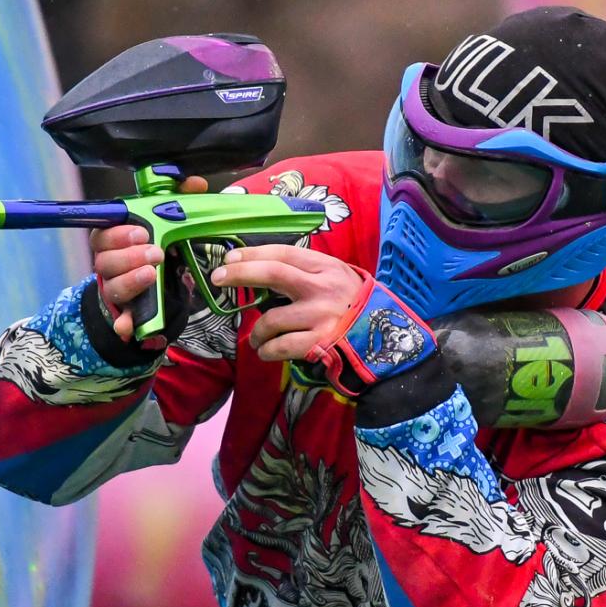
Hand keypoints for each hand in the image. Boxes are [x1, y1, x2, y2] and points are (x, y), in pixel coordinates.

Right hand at [90, 175, 207, 340]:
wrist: (154, 286)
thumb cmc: (154, 248)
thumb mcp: (167, 224)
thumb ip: (179, 200)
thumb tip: (195, 183)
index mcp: (113, 240)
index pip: (103, 233)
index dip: (118, 233)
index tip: (141, 231)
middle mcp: (109, 265)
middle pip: (105, 261)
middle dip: (129, 256)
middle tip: (154, 252)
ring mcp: (115, 289)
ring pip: (113, 287)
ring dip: (131, 280)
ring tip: (152, 273)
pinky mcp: (126, 313)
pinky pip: (121, 320)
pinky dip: (124, 323)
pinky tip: (128, 326)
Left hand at [209, 244, 365, 360]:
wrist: (387, 338)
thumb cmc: (355, 307)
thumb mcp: (337, 278)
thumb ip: (308, 272)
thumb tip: (263, 267)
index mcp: (325, 267)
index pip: (282, 254)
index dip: (252, 254)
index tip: (230, 259)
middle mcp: (322, 287)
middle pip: (273, 273)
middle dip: (241, 274)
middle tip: (218, 278)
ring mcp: (320, 316)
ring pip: (271, 319)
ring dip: (257, 332)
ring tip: (257, 340)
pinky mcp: (319, 343)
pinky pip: (281, 347)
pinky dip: (268, 351)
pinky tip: (267, 352)